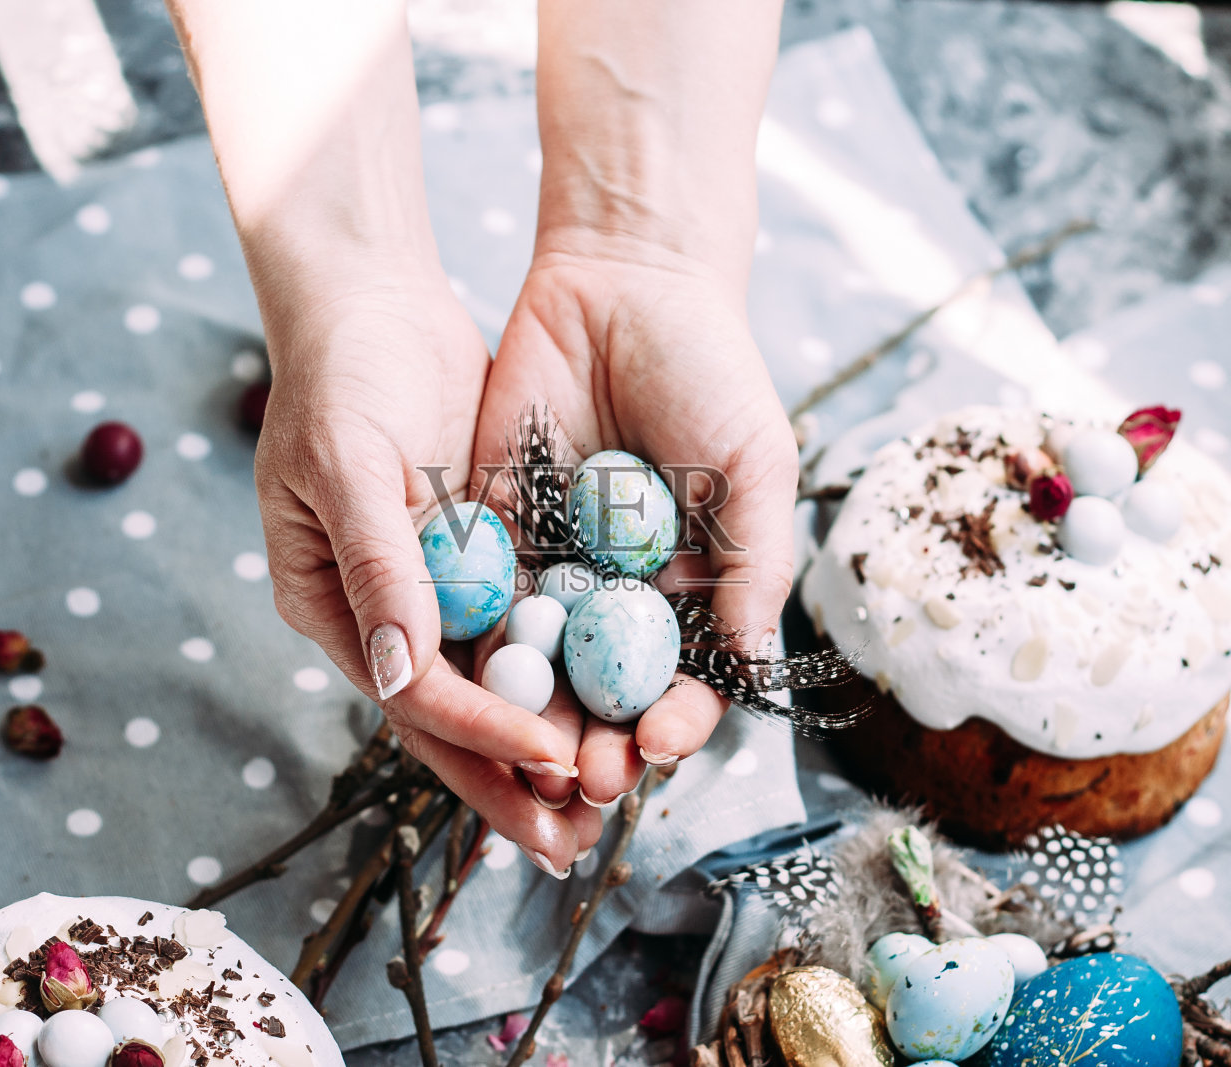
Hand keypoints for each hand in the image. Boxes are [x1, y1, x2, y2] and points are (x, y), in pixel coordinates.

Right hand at [254, 262, 601, 871]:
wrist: (369, 302)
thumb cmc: (340, 374)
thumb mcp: (349, 463)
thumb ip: (377, 565)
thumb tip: (401, 672)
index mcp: (335, 604)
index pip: (415, 693)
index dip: (483, 731)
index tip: (553, 757)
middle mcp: (386, 613)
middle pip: (455, 717)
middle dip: (515, 780)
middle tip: (577, 840)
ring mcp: (435, 587)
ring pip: (497, 684)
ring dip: (547, 742)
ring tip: (608, 795)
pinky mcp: (481, 555)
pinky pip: (526, 627)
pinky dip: (563, 670)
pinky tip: (614, 705)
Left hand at [473, 230, 798, 813]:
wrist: (624, 283)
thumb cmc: (711, 372)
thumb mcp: (755, 467)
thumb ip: (753, 565)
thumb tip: (753, 668)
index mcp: (692, 586)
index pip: (685, 680)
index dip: (676, 722)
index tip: (661, 746)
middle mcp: (622, 592)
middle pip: (607, 692)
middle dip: (600, 742)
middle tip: (586, 779)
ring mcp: (557, 566)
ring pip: (543, 666)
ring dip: (536, 719)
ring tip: (529, 761)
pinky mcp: (495, 533)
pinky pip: (484, 602)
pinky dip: (481, 649)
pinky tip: (475, 687)